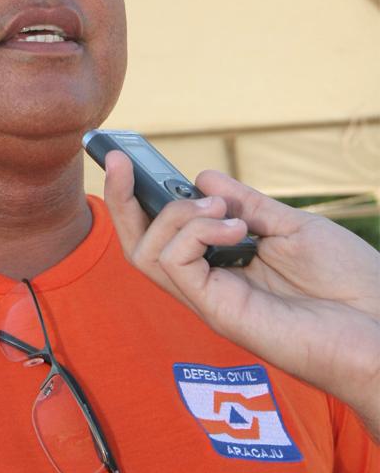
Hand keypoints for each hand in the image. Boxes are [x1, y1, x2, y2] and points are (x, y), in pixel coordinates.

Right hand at [104, 151, 379, 440]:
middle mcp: (211, 285)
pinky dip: (193, 233)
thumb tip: (201, 178)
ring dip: (176, 215)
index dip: (137, 199)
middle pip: (140, 246)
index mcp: (227, 266)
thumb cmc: (351, 284)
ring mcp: (213, 301)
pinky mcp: (221, 314)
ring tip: (221, 209)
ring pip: (148, 253)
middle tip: (122, 161)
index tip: (126, 158)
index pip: (164, 235)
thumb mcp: (294, 228)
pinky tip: (233, 228)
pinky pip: (175, 266)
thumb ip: (247, 206)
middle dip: (122, 200)